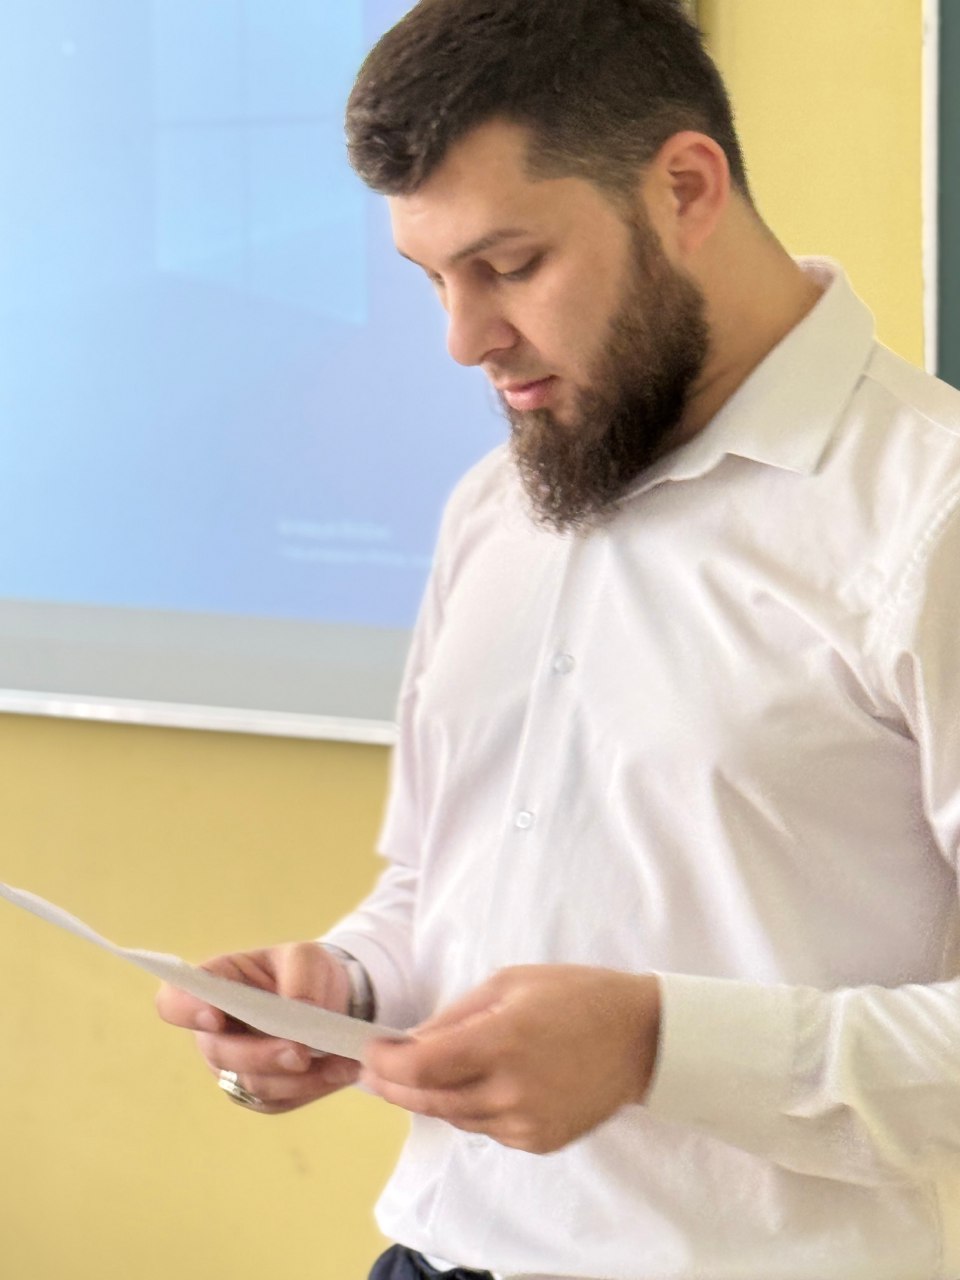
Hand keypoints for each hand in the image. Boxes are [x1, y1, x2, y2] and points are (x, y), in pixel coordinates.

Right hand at [155, 942, 359, 1112]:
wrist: (332, 1000)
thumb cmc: (305, 970)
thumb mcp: (307, 956)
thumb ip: (300, 976)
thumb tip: (300, 1009)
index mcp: (214, 985)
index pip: (174, 1001)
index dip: (186, 1010)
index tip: (215, 1016)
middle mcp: (213, 1032)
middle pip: (219, 1053)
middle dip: (260, 1055)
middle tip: (301, 1051)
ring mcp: (234, 1066)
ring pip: (252, 1084)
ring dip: (297, 1077)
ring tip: (340, 1061)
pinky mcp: (260, 1093)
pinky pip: (279, 1101)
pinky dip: (313, 1087)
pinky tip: (341, 1071)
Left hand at [361, 965, 660, 1153]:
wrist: (641, 1037)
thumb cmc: (576, 996)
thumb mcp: (510, 982)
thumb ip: (456, 1015)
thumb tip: (412, 1041)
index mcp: (503, 1041)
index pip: (421, 1068)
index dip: (385, 1064)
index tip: (369, 1051)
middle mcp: (512, 1090)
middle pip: (430, 1101)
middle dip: (395, 1085)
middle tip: (374, 1070)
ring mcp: (527, 1122)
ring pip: (456, 1117)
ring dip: (433, 1097)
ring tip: (420, 1073)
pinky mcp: (540, 1141)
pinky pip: (487, 1128)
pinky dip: (472, 1108)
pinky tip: (475, 1084)